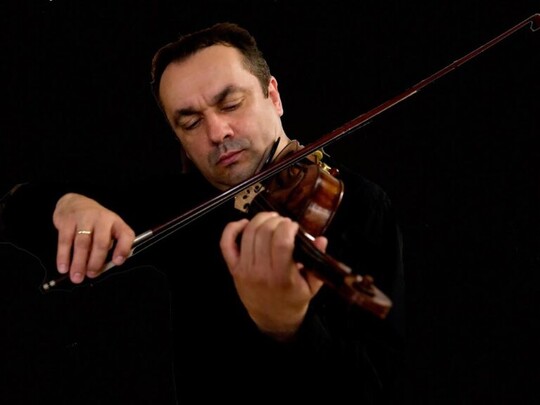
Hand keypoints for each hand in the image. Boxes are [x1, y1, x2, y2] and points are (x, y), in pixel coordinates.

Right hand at [53, 193, 134, 282]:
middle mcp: (102, 219)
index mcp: (116, 223)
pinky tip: (63, 268)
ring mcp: (84, 218)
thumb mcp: (107, 230)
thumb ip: (107, 247)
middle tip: (91, 275)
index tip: (117, 262)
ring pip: (82, 244)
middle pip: (101, 242)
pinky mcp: (67, 221)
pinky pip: (65, 241)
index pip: (126, 234)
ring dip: (79, 263)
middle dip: (96, 262)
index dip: (123, 249)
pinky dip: (63, 256)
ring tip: (76, 277)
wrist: (74, 202)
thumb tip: (100, 270)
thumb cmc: (94, 222)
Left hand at [220, 211, 325, 339]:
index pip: (281, 242)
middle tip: (284, 222)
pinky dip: (232, 229)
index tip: (295, 226)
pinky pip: (226, 244)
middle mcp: (260, 272)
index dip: (288, 227)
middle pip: (264, 233)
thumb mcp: (311, 286)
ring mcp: (244, 270)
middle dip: (276, 221)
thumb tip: (322, 239)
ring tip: (271, 219)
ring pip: (248, 234)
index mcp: (282, 277)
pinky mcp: (233, 269)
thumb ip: (316, 263)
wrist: (272, 320)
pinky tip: (245, 223)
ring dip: (260, 220)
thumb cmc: (293, 301)